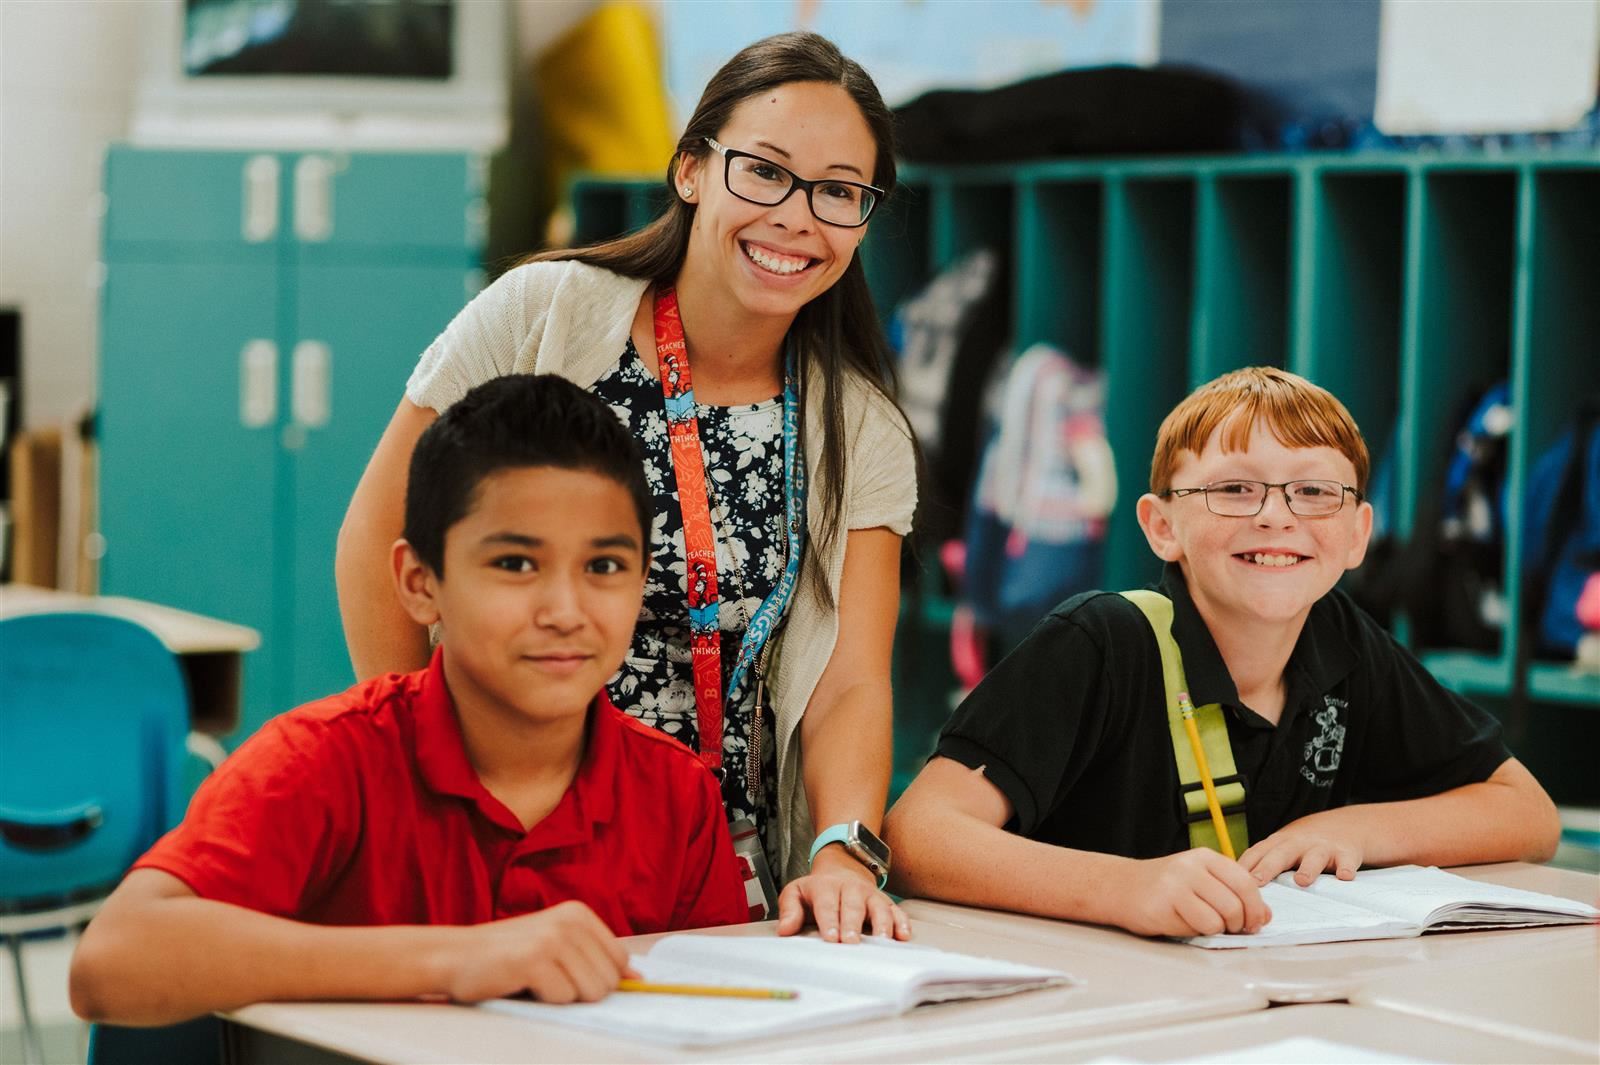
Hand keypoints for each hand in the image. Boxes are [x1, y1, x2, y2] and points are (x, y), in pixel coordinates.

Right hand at [442, 900, 635, 1003]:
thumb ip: (596, 960)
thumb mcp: (558, 948)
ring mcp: (552, 938)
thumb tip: (639, 980)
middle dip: (580, 992)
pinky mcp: (533, 960)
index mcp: (579, 913)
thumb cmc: (509, 957)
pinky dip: (543, 1001)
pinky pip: (561, 998)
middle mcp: (570, 920)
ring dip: (562, 997)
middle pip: (608, 981)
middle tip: (547, 980)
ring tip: (535, 981)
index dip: (598, 979)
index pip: (620, 961)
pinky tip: (521, 983)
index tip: (568, 976)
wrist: (455, 956)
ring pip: (589, 992)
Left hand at [776, 846, 910, 941]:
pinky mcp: (885, 902)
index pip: (827, 905)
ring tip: (881, 941)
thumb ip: (789, 910)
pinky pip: (896, 911)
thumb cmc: (818, 889)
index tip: (830, 938)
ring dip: (881, 924)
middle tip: (852, 943)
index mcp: (826, 887)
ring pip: (878, 908)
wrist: (843, 867)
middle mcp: (851, 889)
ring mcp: (870, 895)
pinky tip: (903, 935)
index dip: (829, 921)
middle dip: (853, 925)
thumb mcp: (796, 892)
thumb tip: (785, 930)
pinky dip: (901, 922)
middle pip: (853, 907)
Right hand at [1109, 848, 1271, 937]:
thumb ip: (1232, 893)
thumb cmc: (1165, 887)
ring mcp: (1176, 885)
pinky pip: (1198, 927)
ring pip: (1219, 918)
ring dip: (1218, 929)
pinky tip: (1185, 924)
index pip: (1245, 882)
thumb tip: (1265, 915)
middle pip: (1236, 903)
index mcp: (1205, 857)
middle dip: (1240, 923)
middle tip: (1231, 928)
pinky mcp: (1163, 905)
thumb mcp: (1201, 881)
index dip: (1257, 907)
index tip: (1255, 922)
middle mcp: (1191, 867)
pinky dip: (1198, 932)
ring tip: (1205, 924)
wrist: (1120, 887)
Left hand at [1239, 817, 1363, 886]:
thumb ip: (1262, 862)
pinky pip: (1346, 862)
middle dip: (1267, 868)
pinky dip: (1346, 868)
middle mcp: (1298, 844)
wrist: (1344, 825)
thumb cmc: (1304, 844)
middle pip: (1280, 854)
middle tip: (1256, 882)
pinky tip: (1344, 877)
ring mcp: (1322, 847)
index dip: (1245, 866)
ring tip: (1302, 881)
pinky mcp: (1345, 854)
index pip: (1257, 853)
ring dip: (1307, 868)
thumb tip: (1236, 887)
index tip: (1232, 881)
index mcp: (1278, 843)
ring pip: (1313, 857)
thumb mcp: (1281, 847)